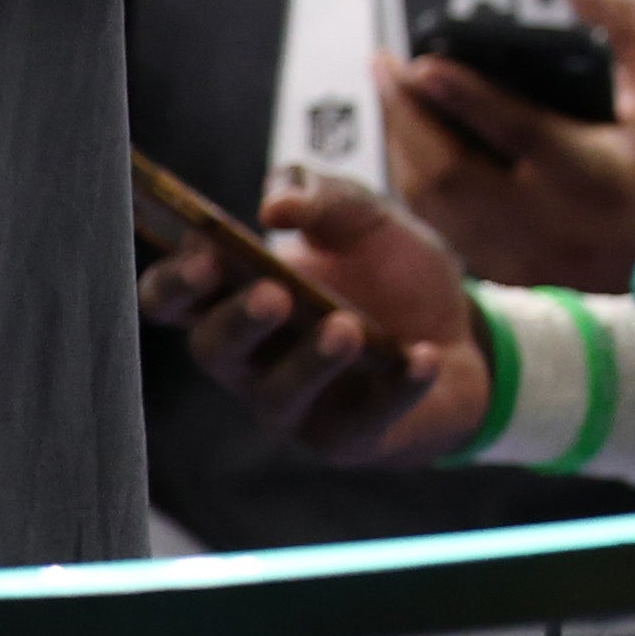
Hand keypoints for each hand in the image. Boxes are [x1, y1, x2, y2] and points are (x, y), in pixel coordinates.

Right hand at [139, 173, 486, 464]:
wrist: (461, 331)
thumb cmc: (391, 273)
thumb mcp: (368, 219)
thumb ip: (325, 198)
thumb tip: (276, 205)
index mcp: (237, 298)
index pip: (173, 298)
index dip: (175, 282)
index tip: (204, 257)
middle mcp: (251, 360)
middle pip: (214, 350)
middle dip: (239, 322)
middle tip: (274, 294)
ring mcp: (295, 404)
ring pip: (280, 395)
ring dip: (311, 362)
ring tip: (347, 328)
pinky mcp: (347, 437)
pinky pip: (365, 420)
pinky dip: (396, 387)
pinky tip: (423, 357)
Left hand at [385, 0, 634, 291]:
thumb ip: (622, 18)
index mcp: (600, 175)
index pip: (515, 130)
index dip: (461, 94)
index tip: (417, 59)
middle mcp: (553, 223)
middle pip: (449, 174)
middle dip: (404, 116)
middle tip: (384, 65)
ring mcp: (525, 257)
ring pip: (433, 205)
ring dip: (401, 147)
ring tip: (393, 97)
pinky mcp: (509, 273)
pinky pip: (442, 227)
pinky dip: (418, 182)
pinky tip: (416, 144)